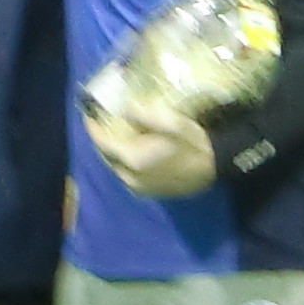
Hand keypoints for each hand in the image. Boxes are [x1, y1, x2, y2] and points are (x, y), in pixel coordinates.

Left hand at [89, 109, 216, 199]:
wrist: (214, 166)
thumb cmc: (193, 142)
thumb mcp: (170, 122)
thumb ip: (143, 116)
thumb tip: (124, 111)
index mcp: (133, 159)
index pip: (103, 143)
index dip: (93, 128)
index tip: (89, 114)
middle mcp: (131, 178)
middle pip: (108, 157)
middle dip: (103, 141)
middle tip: (103, 124)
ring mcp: (140, 188)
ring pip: (117, 168)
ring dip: (115, 153)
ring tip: (117, 136)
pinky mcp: (149, 193)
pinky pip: (128, 176)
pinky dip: (125, 163)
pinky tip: (133, 152)